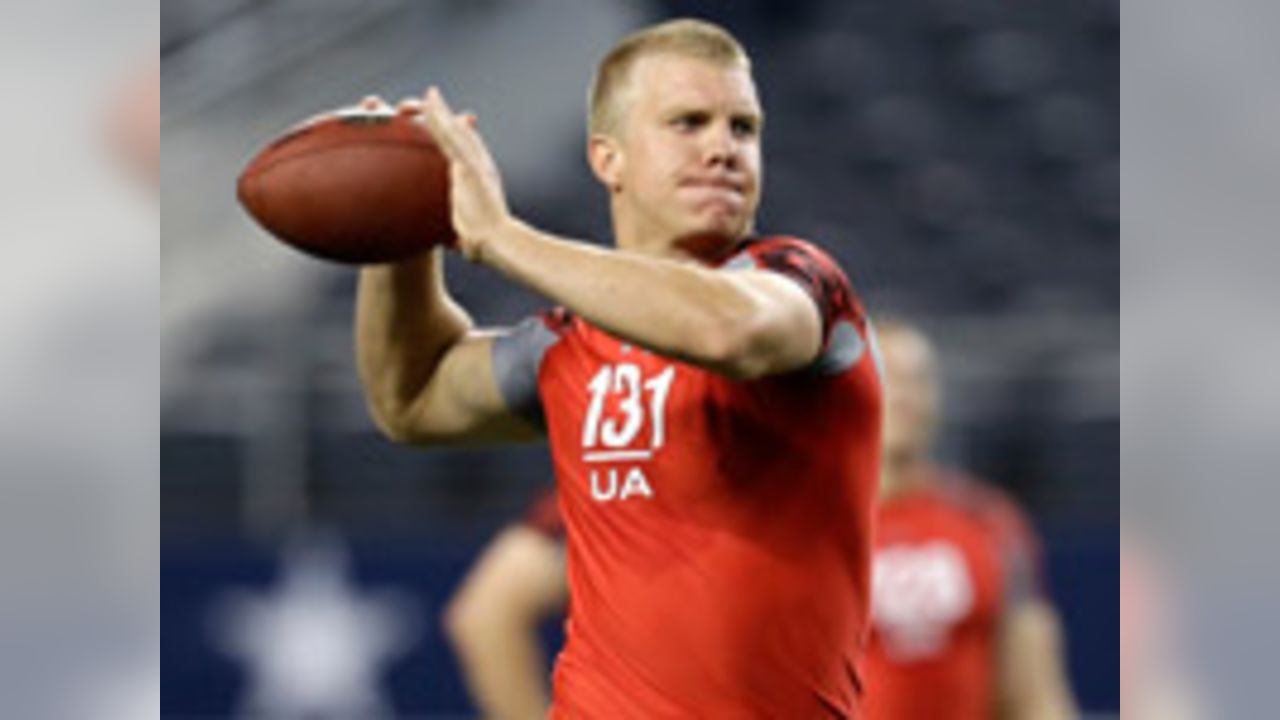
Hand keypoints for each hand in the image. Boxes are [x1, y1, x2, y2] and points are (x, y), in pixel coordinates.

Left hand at [410, 87, 511, 261]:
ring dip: (442, 112)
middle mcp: (481, 167)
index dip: (462, 139)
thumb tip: (460, 245)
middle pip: (463, 137)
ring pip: (454, 131)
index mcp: (482, 181)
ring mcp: (474, 164)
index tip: (454, 126)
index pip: (469, 155)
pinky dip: (438, 118)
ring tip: (430, 95)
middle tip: (437, 103)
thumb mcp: (472, 237)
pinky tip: (427, 104)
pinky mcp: (467, 164)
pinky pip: (448, 136)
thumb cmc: (489, 247)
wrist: (501, 243)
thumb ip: (464, 235)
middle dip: (450, 120)